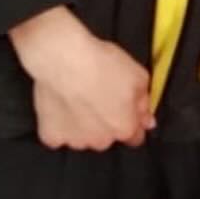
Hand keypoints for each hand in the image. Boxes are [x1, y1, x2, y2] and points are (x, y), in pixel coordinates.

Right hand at [9, 7, 154, 151]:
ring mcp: (75, 140)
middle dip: (105, 122)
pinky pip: (58, 134)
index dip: (130, 122)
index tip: (123, 111)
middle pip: (107, 137)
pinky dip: (59, 124)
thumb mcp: (138, 75)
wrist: (64, 57)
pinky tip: (61, 105)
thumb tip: (147, 119)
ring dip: (82, 124)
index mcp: (124, 128)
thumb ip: (144, 101)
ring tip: (77, 98)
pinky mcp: (52, 136)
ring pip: (82, 137)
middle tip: (98, 97)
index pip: (134, 137)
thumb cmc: (100, 64)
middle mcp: (101, 140)